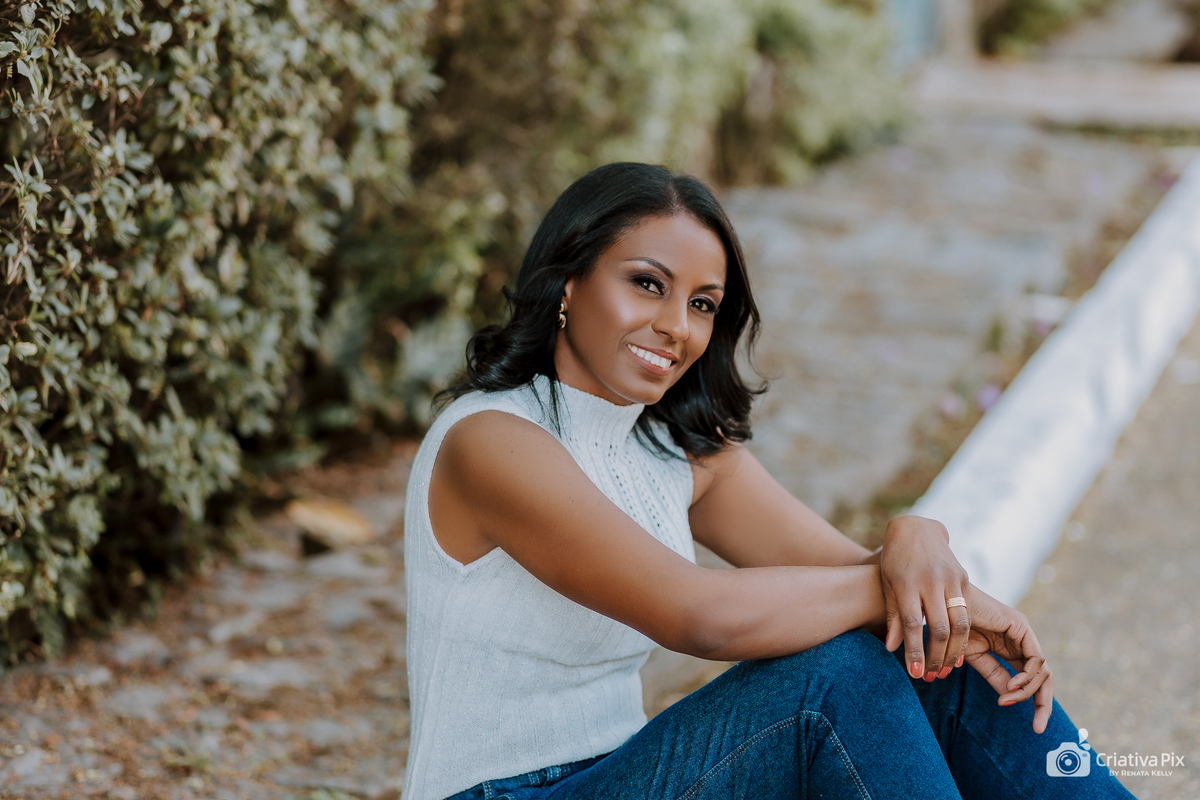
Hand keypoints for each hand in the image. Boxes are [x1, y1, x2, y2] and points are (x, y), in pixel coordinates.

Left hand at [879, 515, 971, 681]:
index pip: (912, 624)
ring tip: (945, 670)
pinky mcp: (963, 578)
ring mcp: (950, 579)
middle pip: (939, 628)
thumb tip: (892, 648)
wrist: (916, 529)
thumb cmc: (894, 560)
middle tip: (930, 676)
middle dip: (936, 657)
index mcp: (906, 583)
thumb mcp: (887, 584)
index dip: (914, 651)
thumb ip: (892, 615)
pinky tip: (957, 652)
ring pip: (959, 624)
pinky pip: (967, 613)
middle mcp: (931, 581)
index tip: (915, 673)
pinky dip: (964, 636)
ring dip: (953, 651)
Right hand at [963, 584, 1053, 732]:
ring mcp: (1023, 632)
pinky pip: (1035, 659)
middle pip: (1043, 676)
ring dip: (1027, 691)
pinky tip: (1014, 685)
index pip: (1030, 678)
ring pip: (1041, 671)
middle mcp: (1020, 640)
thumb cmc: (952, 628)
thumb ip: (994, 676)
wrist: (942, 605)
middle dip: (1044, 703)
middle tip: (1038, 727)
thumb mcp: (975, 658)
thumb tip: (1009, 700)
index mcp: (1009, 647)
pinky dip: (1027, 677)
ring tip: (1007, 698)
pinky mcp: (1021, 626)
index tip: (1032, 728)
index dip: (1032, 702)